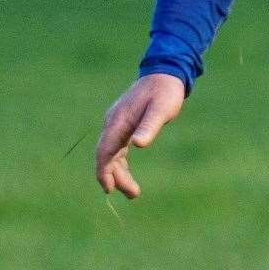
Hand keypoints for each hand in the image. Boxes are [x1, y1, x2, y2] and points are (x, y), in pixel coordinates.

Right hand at [95, 73, 186, 197]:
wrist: (164, 75)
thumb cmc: (164, 93)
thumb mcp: (160, 110)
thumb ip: (149, 127)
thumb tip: (137, 145)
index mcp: (118, 122)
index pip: (104, 151)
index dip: (104, 171)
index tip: (109, 189)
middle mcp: (112, 124)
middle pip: (106, 156)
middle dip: (115, 177)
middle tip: (133, 194)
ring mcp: (116, 125)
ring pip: (111, 154)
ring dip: (118, 173)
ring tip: (133, 192)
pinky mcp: (124, 125)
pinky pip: (116, 149)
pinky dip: (120, 163)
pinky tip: (127, 174)